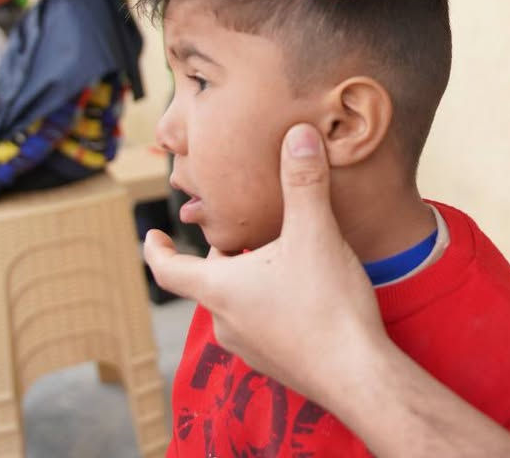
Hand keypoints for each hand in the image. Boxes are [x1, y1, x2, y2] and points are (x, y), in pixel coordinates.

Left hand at [143, 124, 387, 404]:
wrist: (358, 375)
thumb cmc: (327, 306)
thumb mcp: (315, 233)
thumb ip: (304, 182)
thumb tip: (298, 134)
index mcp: (220, 289)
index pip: (168, 270)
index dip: (155, 250)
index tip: (150, 235)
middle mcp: (225, 323)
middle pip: (208, 283)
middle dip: (220, 256)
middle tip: (233, 234)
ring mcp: (251, 348)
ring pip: (235, 306)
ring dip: (247, 282)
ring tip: (274, 259)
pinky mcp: (278, 363)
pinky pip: (261, 327)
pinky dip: (269, 306)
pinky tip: (300, 295)